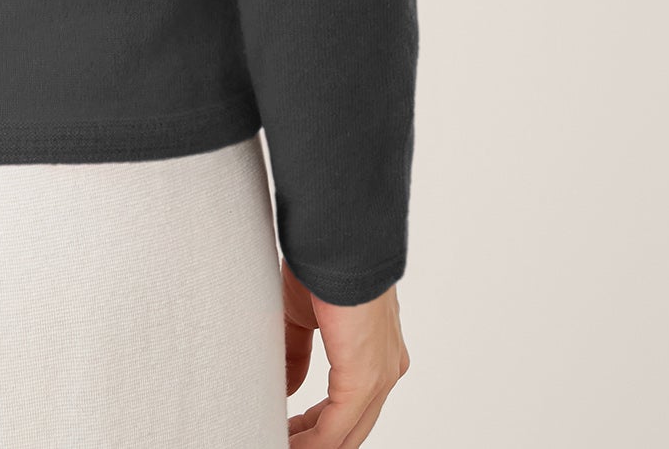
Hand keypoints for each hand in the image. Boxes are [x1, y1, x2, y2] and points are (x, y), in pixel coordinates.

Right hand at [283, 258, 409, 445]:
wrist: (336, 239)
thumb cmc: (322, 262)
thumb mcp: (303, 316)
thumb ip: (297, 353)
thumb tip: (288, 388)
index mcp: (376, 352)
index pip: (350, 406)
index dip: (316, 425)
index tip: (288, 430)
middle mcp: (386, 369)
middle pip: (351, 428)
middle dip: (314, 440)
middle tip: (283, 441)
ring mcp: (380, 376)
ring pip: (346, 433)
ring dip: (311, 444)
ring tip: (281, 445)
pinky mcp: (364, 378)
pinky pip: (336, 429)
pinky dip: (311, 443)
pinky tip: (289, 444)